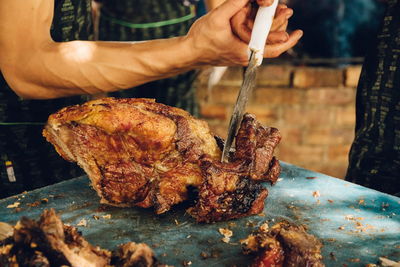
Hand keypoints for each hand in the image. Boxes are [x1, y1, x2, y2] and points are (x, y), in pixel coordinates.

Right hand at [186, 0, 301, 65]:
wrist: (189, 52)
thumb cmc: (201, 39)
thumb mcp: (218, 18)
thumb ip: (235, 4)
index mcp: (245, 52)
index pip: (273, 49)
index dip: (288, 40)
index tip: (298, 32)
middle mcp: (246, 56)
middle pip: (270, 44)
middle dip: (281, 27)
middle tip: (288, 12)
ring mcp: (242, 55)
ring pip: (262, 43)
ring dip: (270, 28)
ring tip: (278, 14)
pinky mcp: (237, 52)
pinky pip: (253, 43)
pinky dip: (259, 32)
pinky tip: (260, 22)